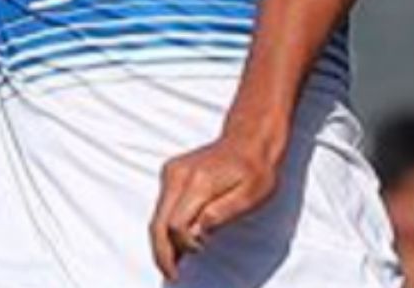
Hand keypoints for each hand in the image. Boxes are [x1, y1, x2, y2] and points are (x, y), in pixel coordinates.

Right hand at [149, 131, 282, 279]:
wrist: (250, 139)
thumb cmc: (256, 168)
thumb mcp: (252, 194)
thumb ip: (223, 213)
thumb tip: (198, 230)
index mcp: (198, 181)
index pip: (176, 224)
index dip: (184, 245)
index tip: (200, 251)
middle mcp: (178, 175)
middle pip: (158, 223)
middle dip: (162, 253)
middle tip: (171, 274)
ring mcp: (172, 172)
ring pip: (158, 217)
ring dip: (163, 242)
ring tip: (174, 264)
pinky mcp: (171, 173)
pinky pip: (163, 207)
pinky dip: (167, 227)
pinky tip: (178, 242)